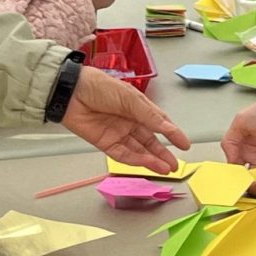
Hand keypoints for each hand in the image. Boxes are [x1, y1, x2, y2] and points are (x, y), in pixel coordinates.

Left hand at [61, 65, 188, 172]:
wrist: (71, 92)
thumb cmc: (99, 87)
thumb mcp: (130, 98)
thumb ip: (150, 116)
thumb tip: (169, 128)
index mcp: (138, 107)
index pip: (159, 123)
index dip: (173, 134)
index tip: (185, 144)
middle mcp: (129, 121)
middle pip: (150, 141)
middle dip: (163, 153)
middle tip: (175, 165)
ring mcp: (117, 133)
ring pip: (138, 150)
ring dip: (152, 160)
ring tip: (165, 168)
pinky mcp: (105, 143)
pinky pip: (122, 154)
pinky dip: (135, 160)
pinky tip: (147, 163)